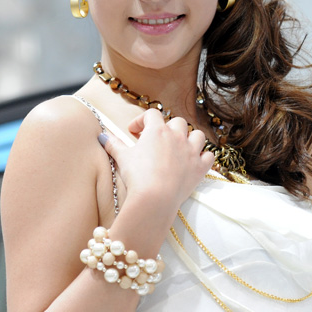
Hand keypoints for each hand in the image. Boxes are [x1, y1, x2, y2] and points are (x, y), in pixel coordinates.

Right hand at [99, 108, 213, 215]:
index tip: (134, 131)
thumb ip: (114, 145)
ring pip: (197, 134)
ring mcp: (191, 151)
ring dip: (190, 138)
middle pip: (177, 122)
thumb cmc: (138, 176)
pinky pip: (209, 156)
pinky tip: (195, 161)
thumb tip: (103, 136)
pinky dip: (204, 157)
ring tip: (180, 146)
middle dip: (168, 128)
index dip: (142, 120)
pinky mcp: (200, 167)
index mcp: (157, 131)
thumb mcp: (122, 158)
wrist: (155, 198)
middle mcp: (177, 136)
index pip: (152, 114)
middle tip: (157, 140)